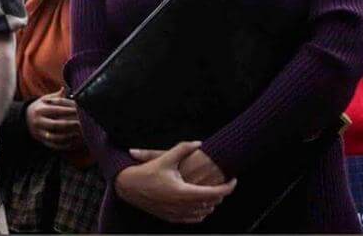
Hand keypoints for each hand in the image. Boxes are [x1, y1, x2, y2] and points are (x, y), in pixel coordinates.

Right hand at [25, 93, 83, 151]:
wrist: (25, 119)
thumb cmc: (39, 108)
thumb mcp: (44, 100)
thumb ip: (55, 96)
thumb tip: (64, 89)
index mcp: (40, 110)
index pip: (56, 110)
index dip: (68, 110)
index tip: (79, 110)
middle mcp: (39, 121)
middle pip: (55, 124)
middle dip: (70, 124)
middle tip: (82, 123)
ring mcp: (40, 132)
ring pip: (54, 137)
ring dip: (67, 136)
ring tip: (78, 134)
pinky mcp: (42, 140)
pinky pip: (53, 145)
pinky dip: (63, 145)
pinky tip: (72, 143)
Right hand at [115, 141, 236, 225]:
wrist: (128, 187)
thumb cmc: (146, 172)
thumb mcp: (164, 158)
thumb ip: (182, 149)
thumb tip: (198, 142)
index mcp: (184, 192)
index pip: (215, 193)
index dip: (229, 187)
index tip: (233, 180)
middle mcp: (183, 206)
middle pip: (212, 203)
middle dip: (221, 193)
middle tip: (222, 182)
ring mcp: (178, 214)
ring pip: (205, 212)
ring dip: (212, 202)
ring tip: (212, 191)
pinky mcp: (172, 218)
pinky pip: (195, 219)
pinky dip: (202, 212)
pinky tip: (200, 203)